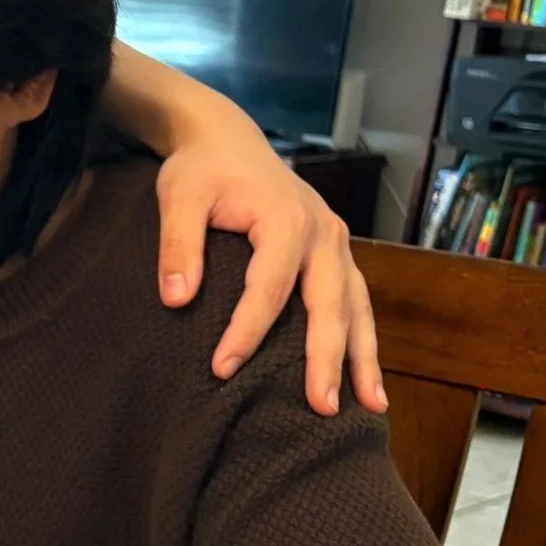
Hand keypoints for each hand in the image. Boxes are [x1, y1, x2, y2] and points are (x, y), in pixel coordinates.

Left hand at [154, 121, 383, 415]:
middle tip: (321, 407)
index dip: (246, 331)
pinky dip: (362, 337)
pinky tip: (365, 375)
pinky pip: (356, 300)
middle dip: (326, 358)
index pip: (268, 289)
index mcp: (286, 221)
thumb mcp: (178, 198)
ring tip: (369, 406)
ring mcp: (336, 243)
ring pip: (358, 306)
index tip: (222, 368)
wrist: (226, 139)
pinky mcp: (336, 251)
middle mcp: (323, 234)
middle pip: (330, 305)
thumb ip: (178, 247)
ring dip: (363, 356)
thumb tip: (176, 301)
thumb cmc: (201, 170)